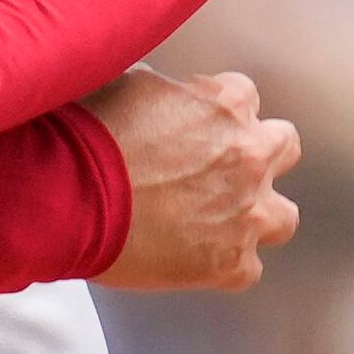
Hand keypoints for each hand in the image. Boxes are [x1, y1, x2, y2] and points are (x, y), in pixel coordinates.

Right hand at [89, 68, 300, 290]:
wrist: (70, 196)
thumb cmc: (88, 137)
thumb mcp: (127, 83)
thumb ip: (163, 90)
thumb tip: (160, 94)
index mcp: (226, 104)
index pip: (244, 98)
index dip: (217, 116)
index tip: (192, 130)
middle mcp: (249, 154)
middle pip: (284, 148)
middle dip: (256, 157)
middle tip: (217, 172)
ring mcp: (246, 211)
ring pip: (283, 218)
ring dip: (257, 218)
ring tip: (215, 225)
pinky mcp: (230, 262)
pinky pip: (247, 270)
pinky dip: (222, 267)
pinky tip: (190, 262)